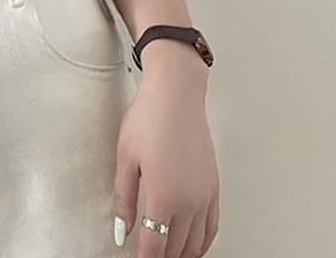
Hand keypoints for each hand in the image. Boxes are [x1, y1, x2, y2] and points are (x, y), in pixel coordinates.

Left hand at [112, 44, 219, 256]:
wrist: (176, 94)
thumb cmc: (148, 119)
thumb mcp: (125, 158)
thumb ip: (123, 200)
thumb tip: (121, 233)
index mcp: (164, 197)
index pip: (155, 248)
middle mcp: (190, 202)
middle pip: (176, 250)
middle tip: (145, 256)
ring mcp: (205, 195)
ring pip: (197, 244)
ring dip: (180, 254)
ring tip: (164, 254)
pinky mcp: (214, 186)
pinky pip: (212, 227)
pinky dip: (201, 242)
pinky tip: (189, 243)